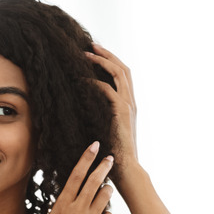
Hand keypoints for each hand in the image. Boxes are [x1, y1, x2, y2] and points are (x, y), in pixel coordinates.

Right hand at [35, 141, 114, 213]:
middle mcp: (76, 211)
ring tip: (107, 189)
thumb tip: (72, 192)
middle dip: (104, 167)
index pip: (76, 176)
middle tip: (111, 158)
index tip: (94, 146)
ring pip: (105, 196)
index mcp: (61, 206)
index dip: (86, 159)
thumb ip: (63, 206)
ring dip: (107, 190)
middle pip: (94, 181)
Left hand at [86, 44, 138, 172]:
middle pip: (123, 69)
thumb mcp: (108, 129)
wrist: (126, 168)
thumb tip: (85, 107)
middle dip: (107, 54)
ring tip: (86, 54)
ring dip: (101, 61)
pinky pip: (108, 90)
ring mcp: (128, 106)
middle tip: (90, 45)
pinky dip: (95, 82)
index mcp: (130, 104)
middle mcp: (131, 102)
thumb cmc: (114, 153)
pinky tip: (82, 79)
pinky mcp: (121, 113)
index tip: (96, 53)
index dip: (111, 61)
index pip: (123, 75)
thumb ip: (102, 116)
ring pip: (118, 74)